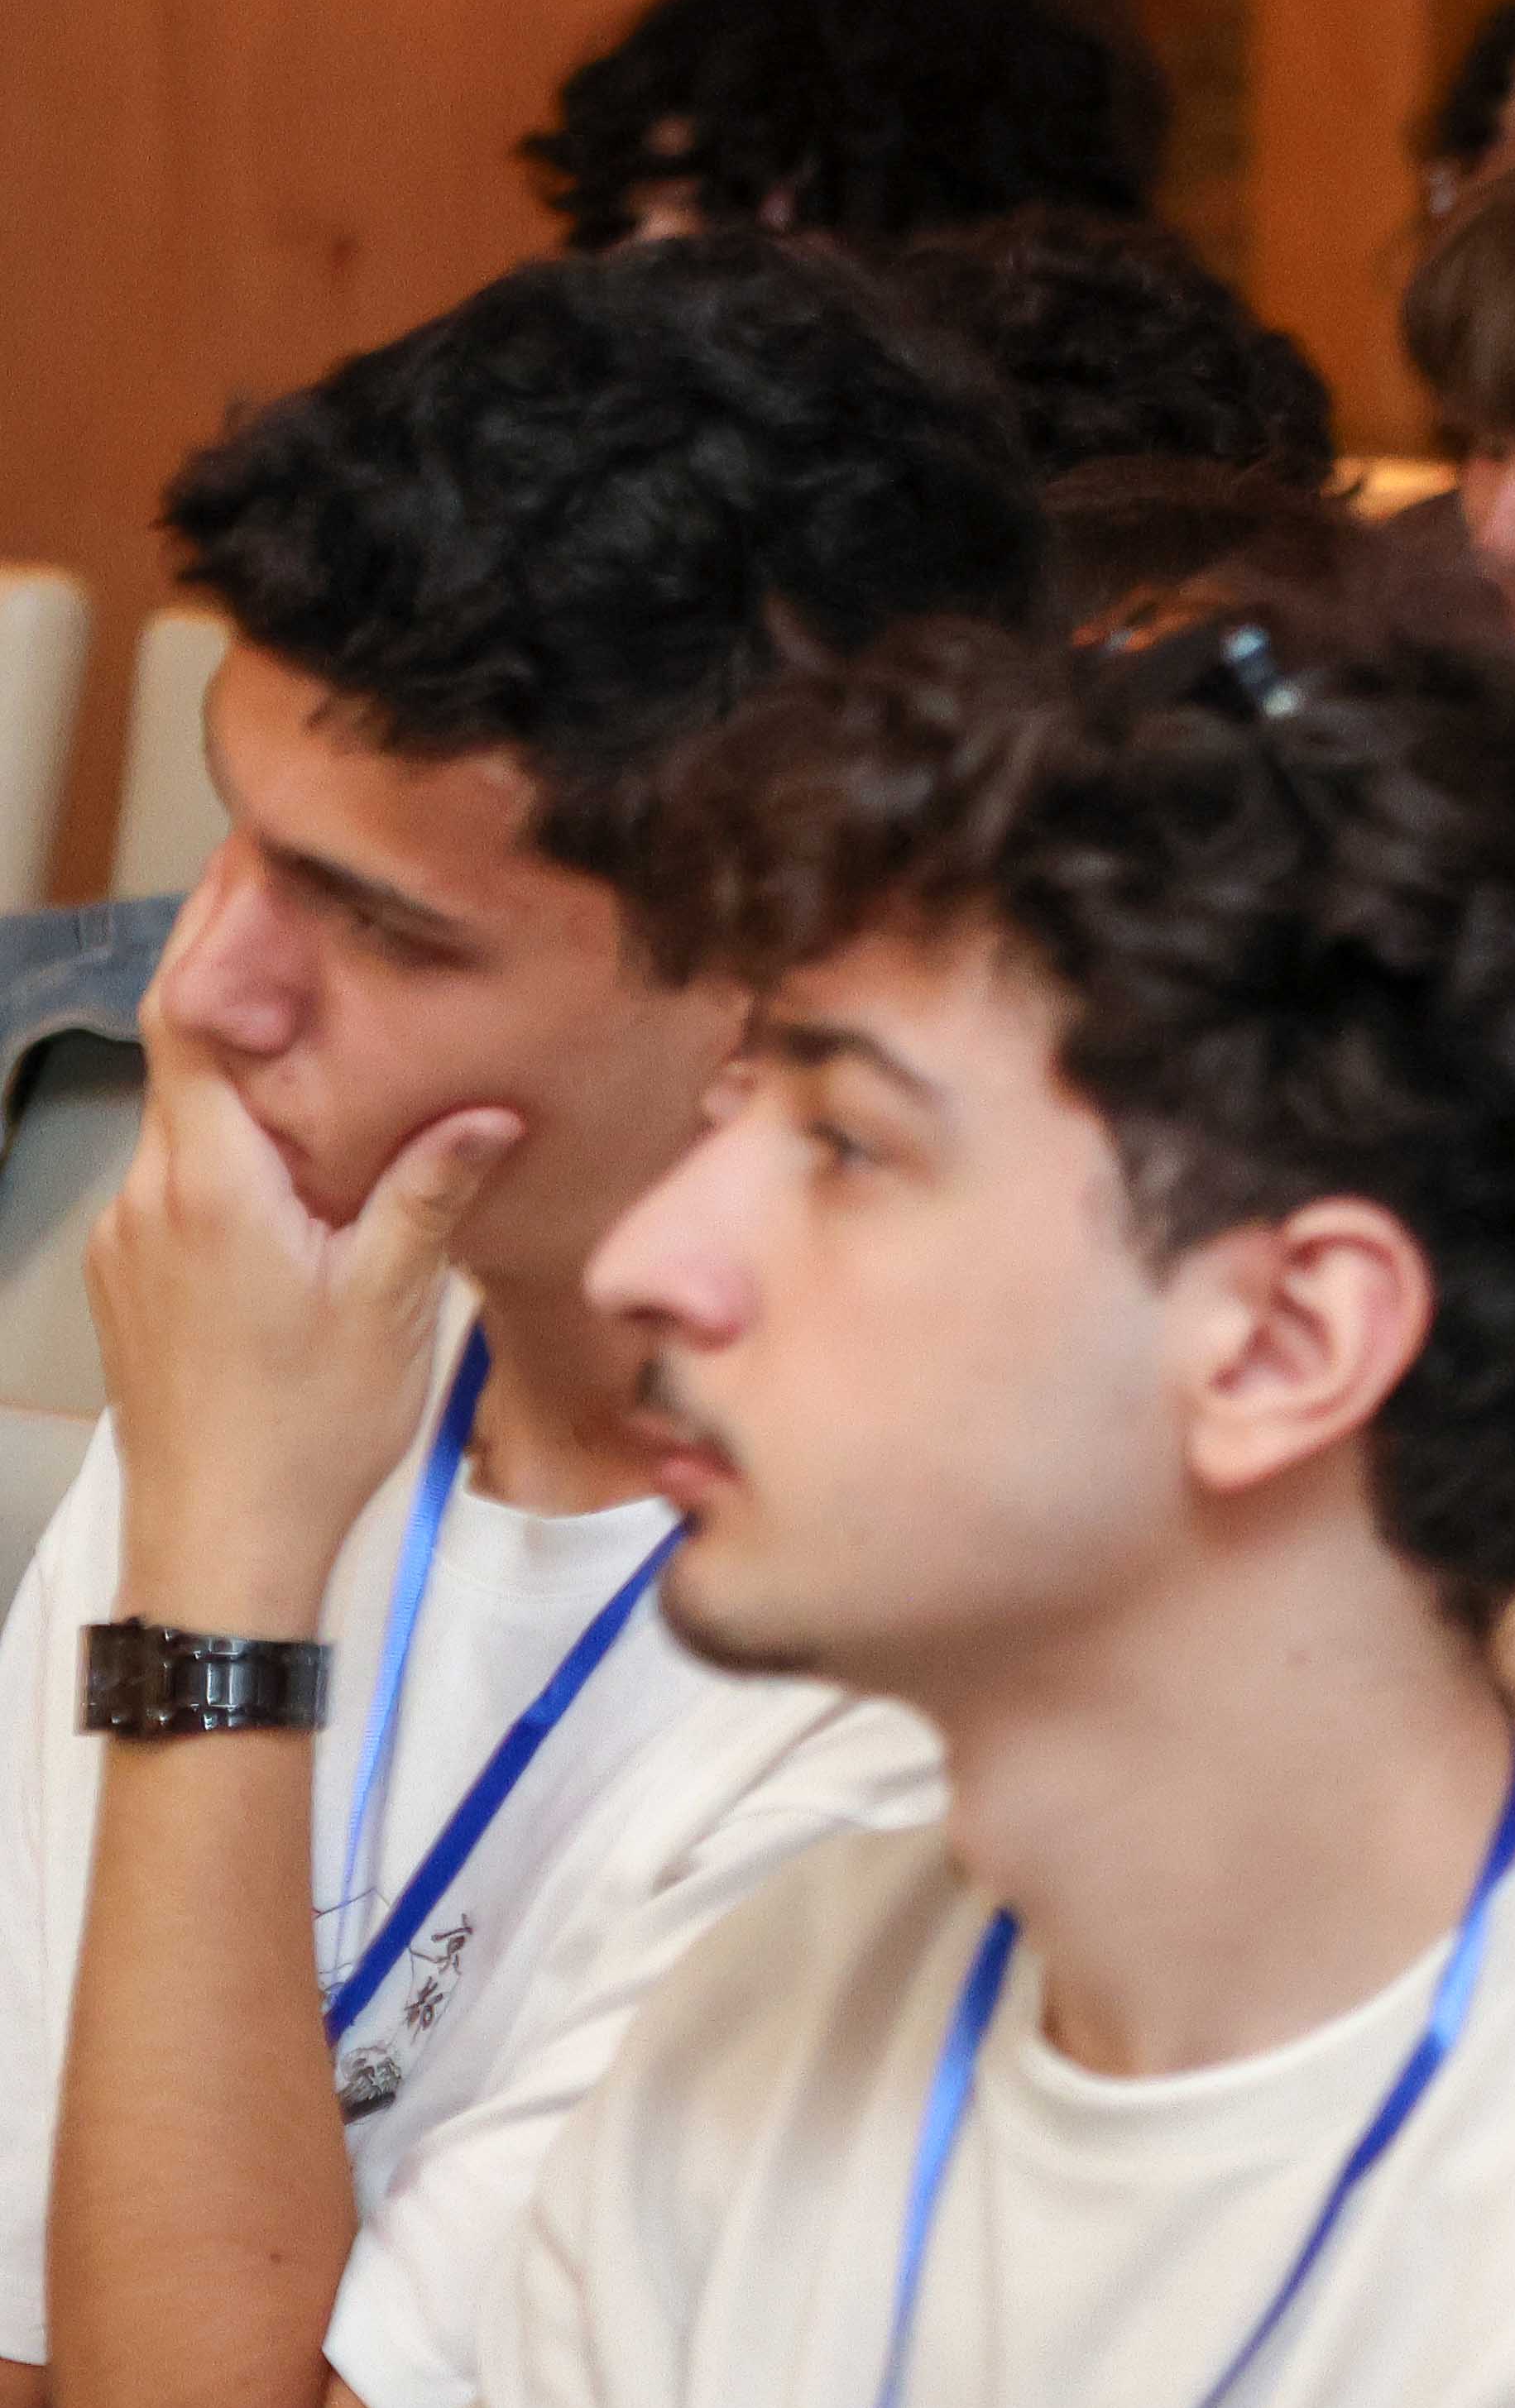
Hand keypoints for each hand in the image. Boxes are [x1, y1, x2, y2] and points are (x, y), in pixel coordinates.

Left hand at [85, 879, 517, 1634]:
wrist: (217, 1541)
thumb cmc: (307, 1431)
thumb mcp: (394, 1303)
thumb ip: (429, 1191)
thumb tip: (488, 1109)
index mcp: (210, 1186)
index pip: (191, 1019)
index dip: (222, 933)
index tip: (259, 865)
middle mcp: (150, 1197)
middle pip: (186, 1054)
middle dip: (246, 985)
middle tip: (317, 924)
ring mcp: (132, 1238)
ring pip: (188, 1119)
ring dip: (249, 1073)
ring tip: (332, 1041)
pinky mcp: (138, 1277)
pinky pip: (184, 1177)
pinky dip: (235, 1144)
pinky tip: (303, 1158)